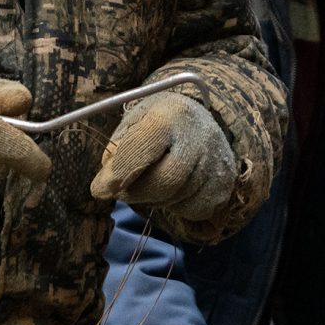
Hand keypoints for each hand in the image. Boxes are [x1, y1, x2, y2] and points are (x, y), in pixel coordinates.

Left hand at [90, 90, 236, 220]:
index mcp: (170, 114)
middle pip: (166, 181)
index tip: (100, 189)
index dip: (118, 174)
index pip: (142, 149)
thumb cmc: (156, 122)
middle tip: (122, 191)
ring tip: (151, 182)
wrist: (198, 120)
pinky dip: (176, 206)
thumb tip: (104, 187)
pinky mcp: (224, 183)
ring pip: (178, 200)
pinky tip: (173, 189)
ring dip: (155, 200)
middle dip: (137, 192)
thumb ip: (116, 153)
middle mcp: (199, 137)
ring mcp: (217, 161)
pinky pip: (194, 210)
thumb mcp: (131, 125)